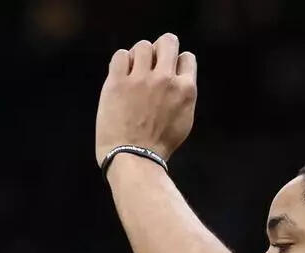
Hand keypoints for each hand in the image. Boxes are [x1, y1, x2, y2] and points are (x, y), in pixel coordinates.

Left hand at [95, 32, 196, 167]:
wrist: (133, 159)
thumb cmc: (158, 146)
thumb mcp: (184, 121)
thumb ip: (183, 96)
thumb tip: (180, 79)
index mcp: (185, 89)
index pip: (186, 57)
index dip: (177, 63)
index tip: (168, 74)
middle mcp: (165, 79)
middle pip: (167, 41)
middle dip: (160, 49)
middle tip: (152, 64)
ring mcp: (140, 80)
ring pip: (142, 46)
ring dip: (139, 56)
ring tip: (134, 73)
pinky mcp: (117, 83)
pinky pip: (120, 55)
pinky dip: (121, 62)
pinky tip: (121, 76)